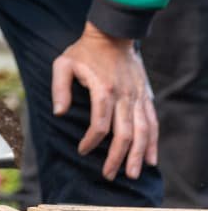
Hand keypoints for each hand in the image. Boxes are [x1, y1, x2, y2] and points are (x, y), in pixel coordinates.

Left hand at [51, 22, 157, 179]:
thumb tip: (58, 113)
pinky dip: (153, 142)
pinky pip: (152, 123)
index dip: (91, 141)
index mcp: (103, 90)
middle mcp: (124, 97)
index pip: (100, 125)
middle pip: (124, 134)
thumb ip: (59, 88)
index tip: (82, 150)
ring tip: (132, 174)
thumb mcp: (63, 64)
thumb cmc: (84, 51)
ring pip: (142, 132)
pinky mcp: (146, 97)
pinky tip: (151, 159)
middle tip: (109, 175)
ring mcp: (138, 98)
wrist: (112, 35)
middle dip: (116, 158)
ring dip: (138, 155)